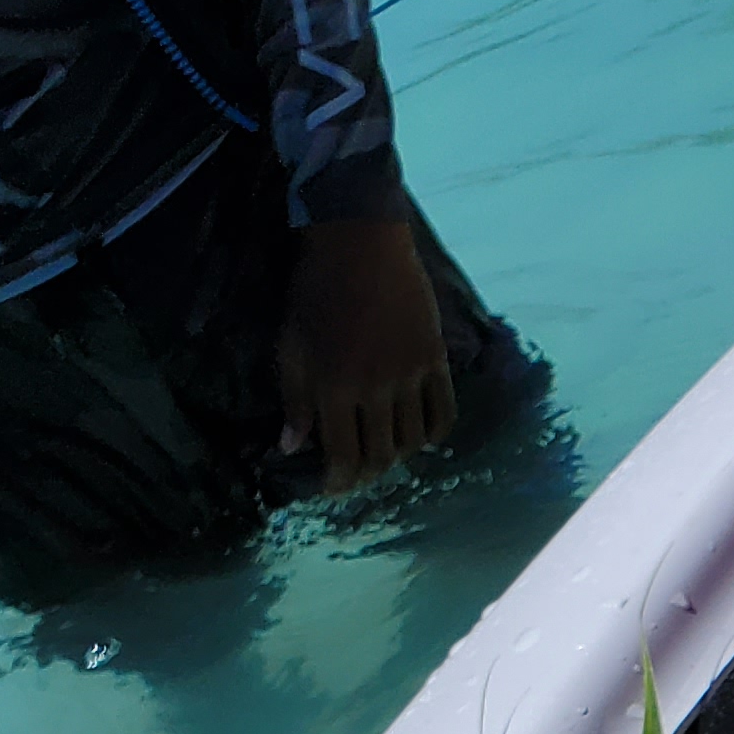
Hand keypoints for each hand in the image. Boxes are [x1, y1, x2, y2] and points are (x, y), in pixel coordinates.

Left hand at [275, 217, 452, 489]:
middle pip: (381, 455)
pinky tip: (420, 435)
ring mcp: (410, 377)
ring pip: (412, 440)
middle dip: (367, 474)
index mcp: (334, 388)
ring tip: (385, 452)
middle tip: (357, 474)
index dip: (338, 482)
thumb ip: (295, 400)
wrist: (361, 243)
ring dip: (398, 455)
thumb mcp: (291, 345)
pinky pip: (443, 413)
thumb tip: (291, 447)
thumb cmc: (316, 291)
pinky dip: (433, 433)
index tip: (332, 489)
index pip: (343, 455)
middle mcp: (375, 390)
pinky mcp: (435, 360)